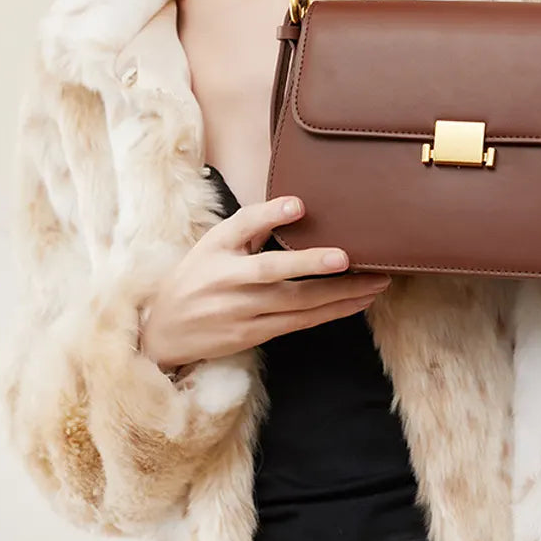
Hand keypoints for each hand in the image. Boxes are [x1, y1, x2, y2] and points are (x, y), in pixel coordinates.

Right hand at [137, 196, 391, 372]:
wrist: (165, 330)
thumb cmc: (198, 274)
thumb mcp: (215, 241)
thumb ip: (253, 222)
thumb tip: (297, 204)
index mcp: (219, 251)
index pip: (243, 226)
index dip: (269, 216)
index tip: (299, 205)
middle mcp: (229, 283)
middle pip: (276, 273)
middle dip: (317, 267)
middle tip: (353, 258)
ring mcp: (242, 313)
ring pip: (296, 304)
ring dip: (339, 295)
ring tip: (375, 283)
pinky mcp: (254, 336)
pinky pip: (299, 323)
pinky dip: (330, 313)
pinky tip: (356, 303)